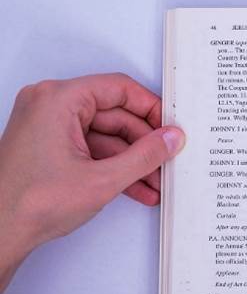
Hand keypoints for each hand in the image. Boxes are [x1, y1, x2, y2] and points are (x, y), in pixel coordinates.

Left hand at [0, 74, 185, 292]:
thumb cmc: (29, 204)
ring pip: (106, 136)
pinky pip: (92, 149)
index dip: (150, 109)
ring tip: (155, 182)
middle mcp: (50, 106)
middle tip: (167, 160)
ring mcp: (48, 127)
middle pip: (115, 114)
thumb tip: (170, 139)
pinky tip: (136, 187)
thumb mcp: (102, 180)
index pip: (119, 89)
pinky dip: (114, 167)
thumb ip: (145, 156)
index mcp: (58, 100)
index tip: (170, 128)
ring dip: (133, 161)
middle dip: (144, 144)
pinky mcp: (49, 147)